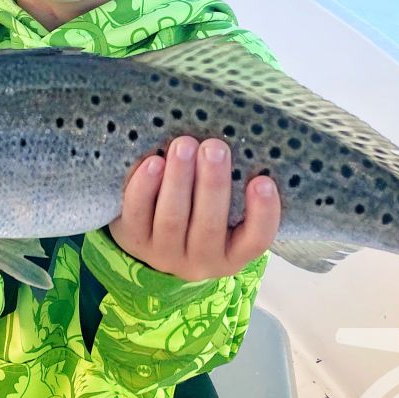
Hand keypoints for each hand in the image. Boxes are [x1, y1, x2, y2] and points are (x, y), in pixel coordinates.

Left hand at [109, 136, 280, 281]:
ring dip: (179, 179)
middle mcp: (201, 260)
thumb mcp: (225, 213)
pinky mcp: (135, 240)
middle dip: (212, 184)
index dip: (263, 214)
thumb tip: (240, 137)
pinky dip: (144, 187)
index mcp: (233, 254)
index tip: (263, 181)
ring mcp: (164, 253)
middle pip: (209, 226)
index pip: (255, 240)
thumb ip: (234, 188)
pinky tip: (153, 162)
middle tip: (215, 147)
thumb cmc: (200, 214)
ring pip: (172, 219)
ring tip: (184, 145)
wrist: (153, 239)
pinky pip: (137, 213)